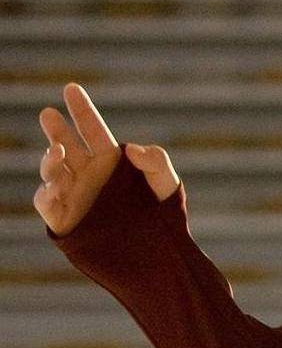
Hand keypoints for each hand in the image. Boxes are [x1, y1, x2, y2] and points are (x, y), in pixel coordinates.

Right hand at [33, 82, 177, 236]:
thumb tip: (131, 147)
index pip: (93, 131)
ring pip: (52, 171)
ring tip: (58, 150)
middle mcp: (90, 177)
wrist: (157, 260)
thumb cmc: (166, 222)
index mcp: (112, 164)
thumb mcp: (168, 187)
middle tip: (48, 113)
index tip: (71, 87)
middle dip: (56, 129)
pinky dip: (46, 192)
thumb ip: (156, 163)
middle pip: (66, 146)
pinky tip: (56, 186)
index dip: (81, 110)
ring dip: (51, 158)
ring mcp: (75, 197)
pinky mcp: (66, 221)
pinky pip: (47, 202)